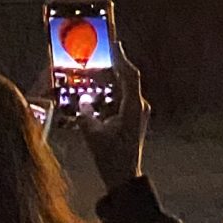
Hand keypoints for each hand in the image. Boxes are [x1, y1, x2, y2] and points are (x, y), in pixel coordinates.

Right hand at [79, 52, 147, 191]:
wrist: (124, 178)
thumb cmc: (110, 157)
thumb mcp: (92, 134)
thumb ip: (86, 114)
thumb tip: (82, 100)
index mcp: (133, 106)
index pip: (130, 75)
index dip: (121, 58)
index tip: (113, 44)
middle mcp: (139, 106)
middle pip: (127, 80)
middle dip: (112, 68)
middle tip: (98, 58)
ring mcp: (138, 112)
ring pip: (125, 89)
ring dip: (111, 82)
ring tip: (95, 74)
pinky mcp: (133, 119)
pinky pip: (123, 99)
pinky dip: (111, 94)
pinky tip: (98, 95)